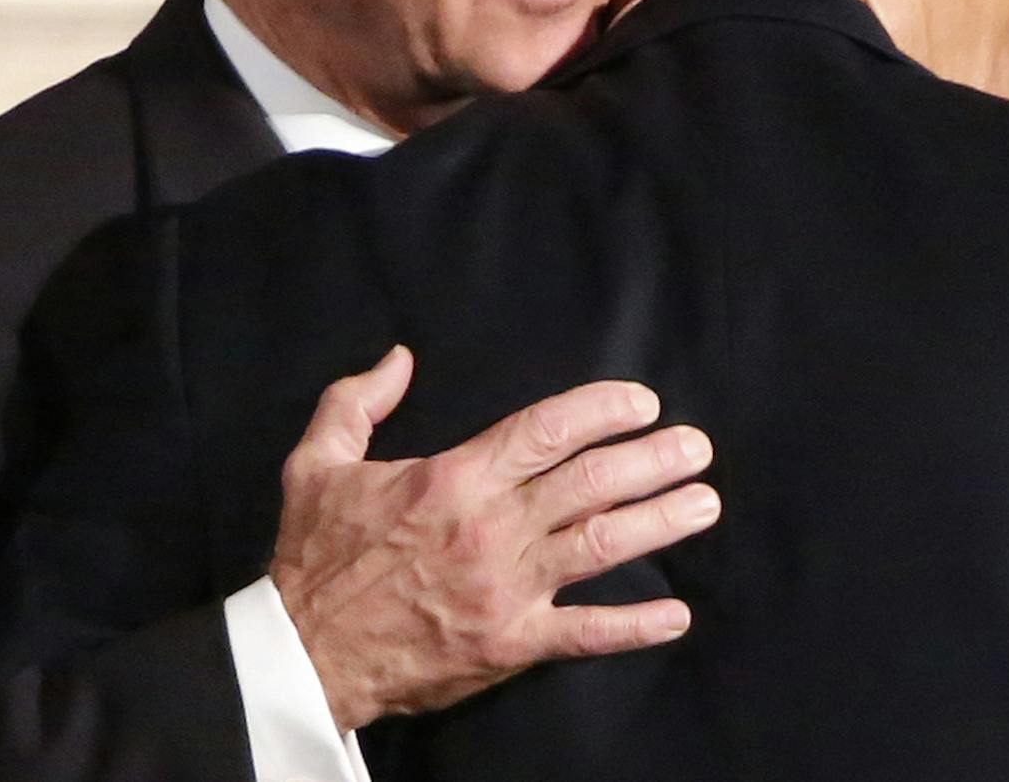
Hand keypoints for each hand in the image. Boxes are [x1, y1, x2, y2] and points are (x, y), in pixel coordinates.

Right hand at [268, 345, 719, 731]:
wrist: (303, 652)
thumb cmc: (314, 555)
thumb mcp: (316, 461)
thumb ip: (357, 400)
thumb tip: (400, 357)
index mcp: (454, 478)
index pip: (547, 430)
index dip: (602, 411)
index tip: (642, 403)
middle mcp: (491, 528)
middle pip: (590, 482)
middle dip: (652, 460)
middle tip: (696, 447)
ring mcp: (507, 588)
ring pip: (600, 546)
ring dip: (660, 523)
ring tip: (704, 503)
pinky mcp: (510, 644)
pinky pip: (584, 633)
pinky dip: (634, 625)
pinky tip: (677, 615)